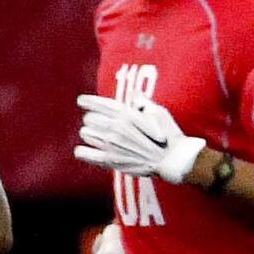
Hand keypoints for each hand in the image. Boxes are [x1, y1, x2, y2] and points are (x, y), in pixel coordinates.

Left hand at [74, 94, 204, 183]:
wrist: (172, 160)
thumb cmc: (167, 134)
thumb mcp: (157, 111)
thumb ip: (142, 101)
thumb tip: (134, 93)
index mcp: (125, 113)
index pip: (96, 103)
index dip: (86, 101)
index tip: (82, 101)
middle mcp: (115, 127)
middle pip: (89, 118)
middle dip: (93, 119)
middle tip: (101, 123)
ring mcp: (111, 145)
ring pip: (86, 134)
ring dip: (90, 134)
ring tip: (99, 137)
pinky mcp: (110, 160)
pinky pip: (84, 153)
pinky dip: (83, 151)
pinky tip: (86, 150)